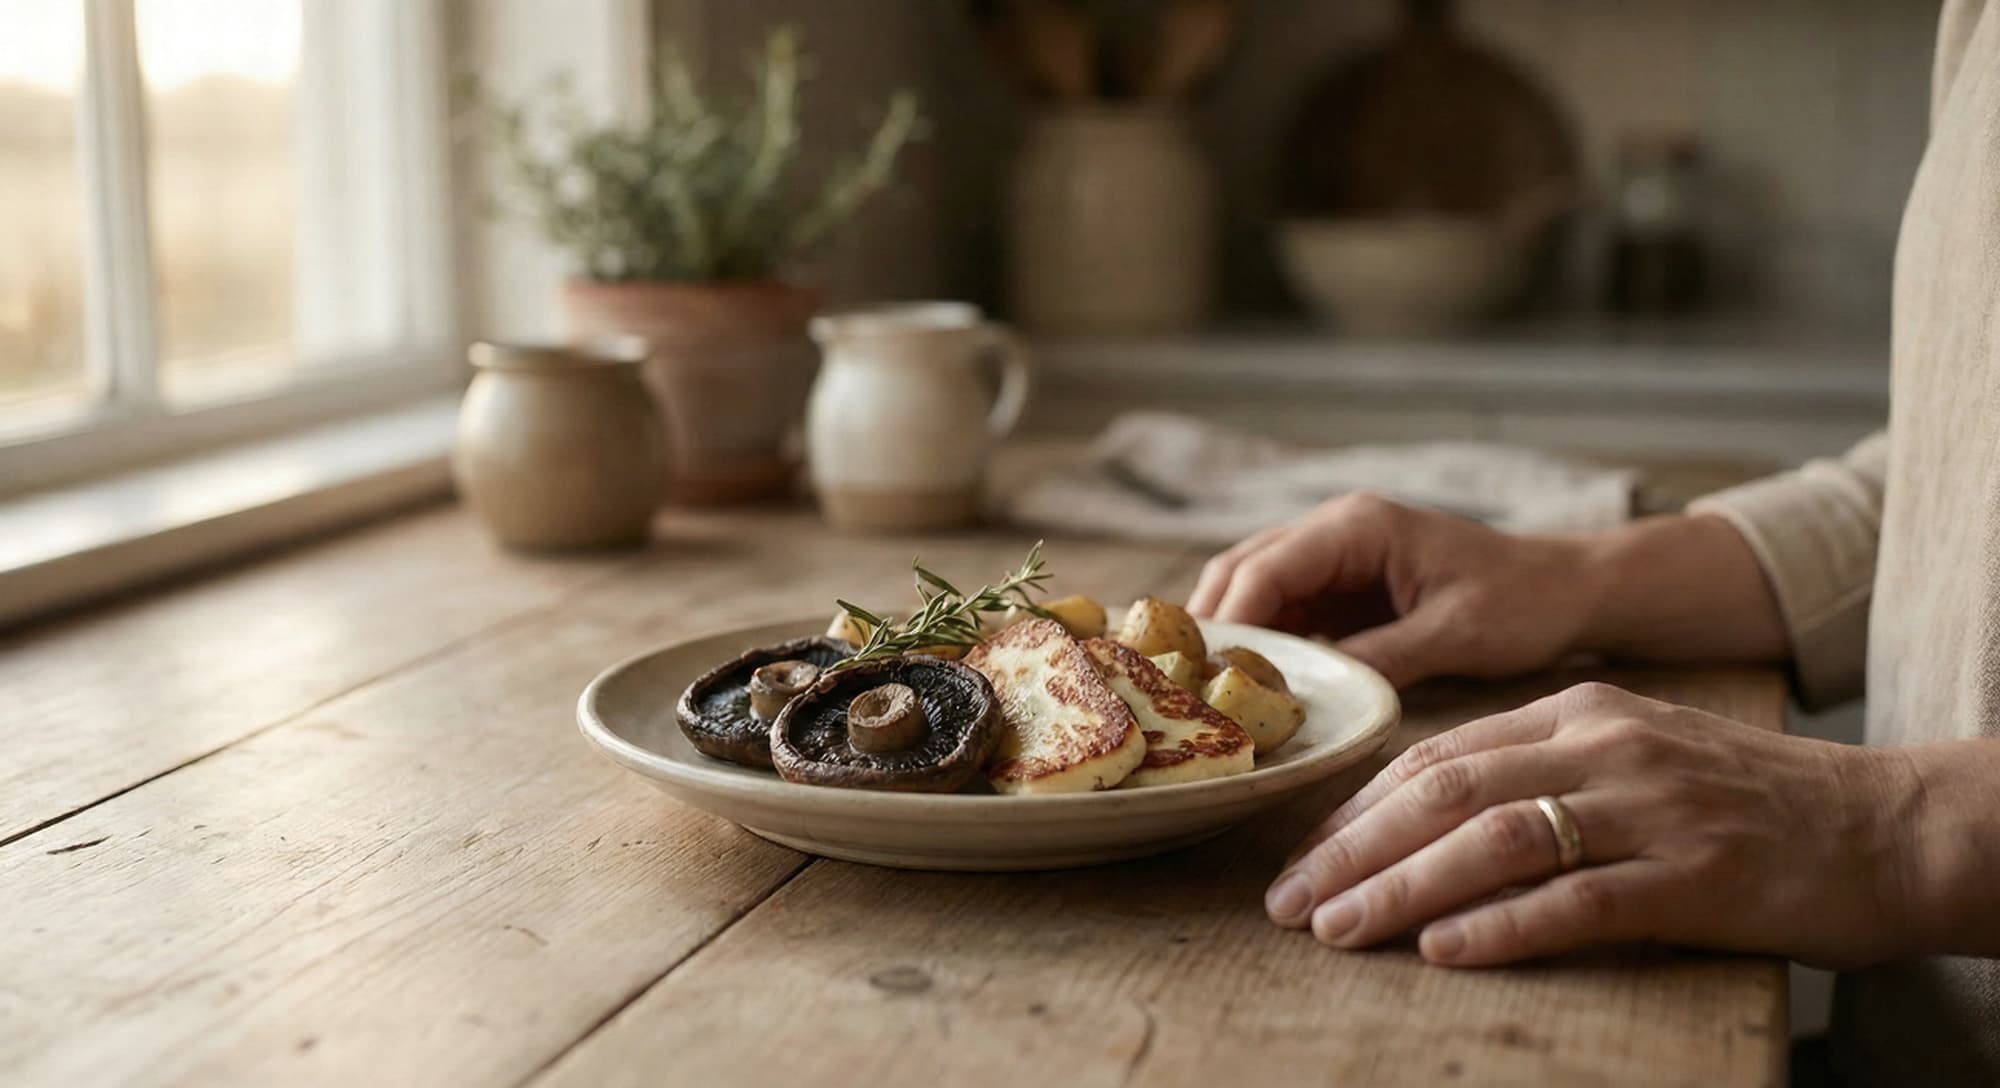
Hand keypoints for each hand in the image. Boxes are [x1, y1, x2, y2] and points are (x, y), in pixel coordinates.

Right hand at [1187, 494, 1788, 688]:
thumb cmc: (1524, 601)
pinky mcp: (1340, 590)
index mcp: (1358, 526)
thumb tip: (1313, 694)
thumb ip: (1382, 657)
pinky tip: (1249, 692)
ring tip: (1204, 696)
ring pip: (1251, 591)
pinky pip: (1281, 613)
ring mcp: (1333, 558)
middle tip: (1185, 690)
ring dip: (1229, 639)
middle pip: (1240, 572)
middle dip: (1210, 628)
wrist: (1571, 589)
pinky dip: (1259, 648)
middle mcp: (1334, 530)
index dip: (1230, 621)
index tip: (1205, 677)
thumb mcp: (1455, 634)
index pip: (1266, 568)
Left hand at [1263, 682, 1917, 968]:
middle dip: (1352, 850)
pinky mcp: (1695, 876)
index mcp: (1581, 713)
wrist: (1885, 825)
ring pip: (1493, 841)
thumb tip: (1420, 815)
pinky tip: (1443, 949)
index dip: (1357, 810)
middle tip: (1288, 902)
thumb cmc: (1746, 800)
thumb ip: (1535, 767)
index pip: (1439, 757)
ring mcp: (1650, 809)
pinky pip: (1577, 901)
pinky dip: (1501, 925)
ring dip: (1400, 889)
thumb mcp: (1631, 753)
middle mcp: (1605, 748)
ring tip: (1337, 931)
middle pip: (1445, 794)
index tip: (1300, 858)